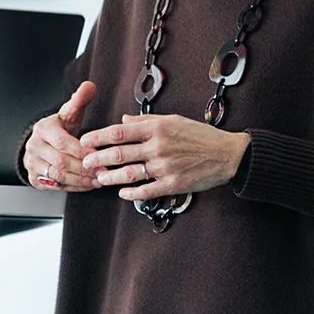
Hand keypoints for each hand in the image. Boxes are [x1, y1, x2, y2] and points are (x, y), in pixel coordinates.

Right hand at [25, 82, 98, 191]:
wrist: (42, 143)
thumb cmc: (59, 128)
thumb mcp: (69, 113)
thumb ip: (80, 101)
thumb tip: (89, 86)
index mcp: (43, 129)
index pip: (63, 142)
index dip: (82, 150)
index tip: (98, 154)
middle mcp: (34, 147)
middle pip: (61, 161)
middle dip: (84, 168)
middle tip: (103, 171)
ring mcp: (32, 164)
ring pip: (58, 176)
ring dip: (81, 180)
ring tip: (99, 179)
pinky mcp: (35, 178)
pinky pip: (55, 185)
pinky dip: (74, 187)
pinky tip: (88, 185)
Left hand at [80, 113, 251, 201]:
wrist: (228, 154)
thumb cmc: (202, 136)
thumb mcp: (175, 120)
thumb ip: (146, 121)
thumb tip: (122, 120)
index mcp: (159, 128)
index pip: (120, 132)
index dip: (98, 137)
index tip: (85, 141)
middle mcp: (159, 146)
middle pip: (119, 153)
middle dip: (97, 159)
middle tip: (85, 162)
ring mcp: (165, 166)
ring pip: (128, 174)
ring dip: (110, 177)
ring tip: (99, 179)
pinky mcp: (173, 183)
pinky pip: (145, 191)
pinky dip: (130, 193)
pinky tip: (122, 192)